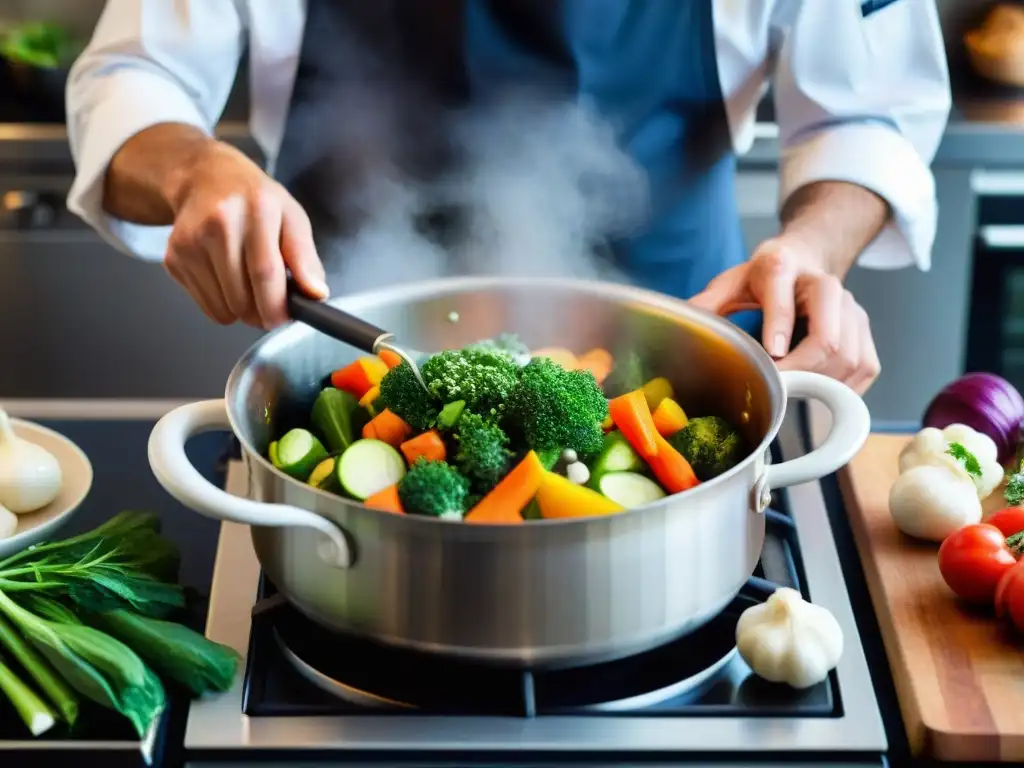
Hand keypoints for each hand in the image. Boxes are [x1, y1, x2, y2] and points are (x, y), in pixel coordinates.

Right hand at [163, 140, 327, 328]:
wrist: (204, 178)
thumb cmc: (256, 201)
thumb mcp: (292, 217)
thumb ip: (306, 258)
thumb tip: (317, 294)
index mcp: (257, 209)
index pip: (265, 273)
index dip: (277, 306)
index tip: (285, 318)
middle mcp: (219, 223)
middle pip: (242, 298)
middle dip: (262, 313)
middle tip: (271, 301)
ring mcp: (190, 241)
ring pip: (223, 309)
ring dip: (242, 310)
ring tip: (248, 282)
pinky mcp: (173, 257)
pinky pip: (206, 306)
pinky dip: (222, 303)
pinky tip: (226, 275)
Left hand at [688, 238, 880, 393]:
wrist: (806, 258)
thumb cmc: (766, 276)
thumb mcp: (732, 282)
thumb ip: (709, 303)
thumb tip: (682, 324)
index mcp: (783, 267)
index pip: (782, 300)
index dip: (778, 329)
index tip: (772, 357)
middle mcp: (825, 285)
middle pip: (827, 339)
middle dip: (801, 372)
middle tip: (776, 391)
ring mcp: (851, 308)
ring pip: (849, 359)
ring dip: (821, 386)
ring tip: (793, 395)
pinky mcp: (864, 331)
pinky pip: (864, 368)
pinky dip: (844, 389)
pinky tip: (820, 395)